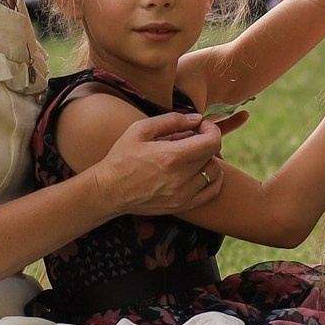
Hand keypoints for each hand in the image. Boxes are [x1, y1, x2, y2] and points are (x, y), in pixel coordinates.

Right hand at [87, 111, 225, 216]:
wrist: (109, 190)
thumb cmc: (121, 157)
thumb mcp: (140, 130)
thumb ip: (171, 120)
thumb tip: (196, 118)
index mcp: (170, 156)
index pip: (212, 142)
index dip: (211, 129)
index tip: (200, 125)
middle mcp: (180, 178)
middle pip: (213, 155)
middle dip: (206, 141)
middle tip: (192, 138)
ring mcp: (183, 195)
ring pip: (215, 173)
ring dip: (208, 160)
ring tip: (192, 155)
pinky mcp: (182, 205)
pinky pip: (212, 192)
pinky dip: (212, 179)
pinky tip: (200, 171)